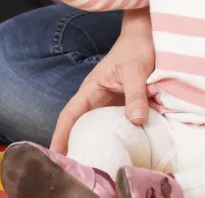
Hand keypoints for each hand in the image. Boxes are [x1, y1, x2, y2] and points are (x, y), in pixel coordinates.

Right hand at [50, 10, 155, 153]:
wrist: (149, 35)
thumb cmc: (136, 47)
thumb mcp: (134, 70)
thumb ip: (134, 95)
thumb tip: (136, 120)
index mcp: (91, 90)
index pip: (70, 115)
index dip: (60, 134)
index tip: (55, 153)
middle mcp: (98, 99)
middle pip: (81, 126)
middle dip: (75, 145)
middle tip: (75, 169)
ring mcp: (111, 103)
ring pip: (100, 128)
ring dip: (96, 144)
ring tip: (94, 166)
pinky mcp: (125, 106)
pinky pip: (118, 125)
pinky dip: (117, 139)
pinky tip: (121, 153)